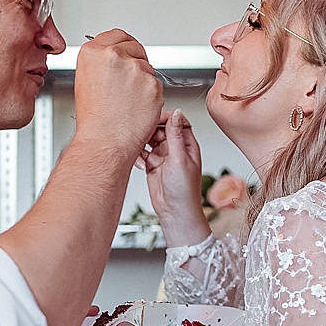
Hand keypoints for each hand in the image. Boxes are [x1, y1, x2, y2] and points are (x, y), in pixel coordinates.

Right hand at [75, 30, 162, 156]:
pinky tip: (137, 107)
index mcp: (93, 52)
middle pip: (135, 48)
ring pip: (147, 68)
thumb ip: (100, 64)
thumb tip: (113, 59)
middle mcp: (114, 55)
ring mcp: (135, 68)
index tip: (126, 52)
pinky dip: (151, 95)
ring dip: (143, 81)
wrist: (105, 142)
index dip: (123, 45)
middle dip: (135, 62)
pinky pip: (156, 85)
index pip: (116, 35)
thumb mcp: (86, 81)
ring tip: (128, 102)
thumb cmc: (94, 120)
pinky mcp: (152, 83)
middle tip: (128, 85)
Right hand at [136, 108, 209, 245]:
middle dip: (150, 129)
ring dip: (142, 142)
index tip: (154, 117)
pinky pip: (142, 153)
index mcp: (187, 144)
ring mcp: (163, 157)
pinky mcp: (152, 165)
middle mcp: (175, 149)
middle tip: (142, 133)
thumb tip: (177, 113)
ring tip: (139, 147)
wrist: (175, 212)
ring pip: (149, 140)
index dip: (166, 117)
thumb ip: (176, 135)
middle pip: (161, 128)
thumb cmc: (184, 190)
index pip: (177, 121)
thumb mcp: (180, 159)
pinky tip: (139, 162)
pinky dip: (138, 155)